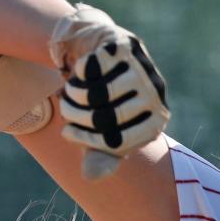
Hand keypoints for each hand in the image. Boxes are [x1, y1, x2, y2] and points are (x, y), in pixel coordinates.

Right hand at [50, 5, 169, 178]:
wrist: (105, 57)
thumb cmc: (105, 102)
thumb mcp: (103, 132)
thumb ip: (100, 156)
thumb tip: (91, 175)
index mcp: (155, 123)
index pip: (117, 142)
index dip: (86, 140)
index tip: (66, 132)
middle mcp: (155, 96)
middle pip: (105, 118)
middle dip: (76, 116)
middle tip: (64, 110)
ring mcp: (144, 68)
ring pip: (97, 93)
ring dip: (73, 94)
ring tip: (68, 92)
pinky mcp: (128, 45)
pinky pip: (92, 67)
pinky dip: (77, 72)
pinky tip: (78, 72)